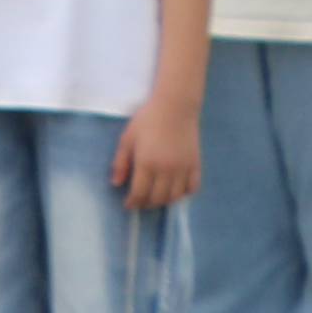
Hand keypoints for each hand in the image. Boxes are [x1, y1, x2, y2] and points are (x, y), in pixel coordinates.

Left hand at [113, 90, 200, 212]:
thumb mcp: (127, 139)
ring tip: (155, 198)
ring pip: (174, 197)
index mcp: (146, 163)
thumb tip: (116, 184)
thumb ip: (120, 162)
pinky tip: (175, 191)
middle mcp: (166, 170)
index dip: (133, 203)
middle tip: (140, 202)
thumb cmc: (147, 120)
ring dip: (163, 201)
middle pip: (157, 198)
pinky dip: (184, 194)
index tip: (128, 205)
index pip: (139, 193)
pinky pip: (192, 188)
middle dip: (146, 204)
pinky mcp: (196, 165)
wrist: (175, 107)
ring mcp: (183, 169)